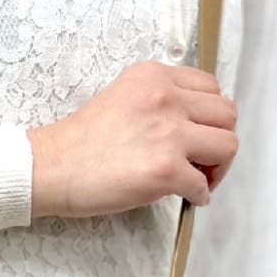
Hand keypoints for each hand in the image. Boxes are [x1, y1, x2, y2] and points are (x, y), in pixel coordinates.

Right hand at [26, 60, 238, 218]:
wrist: (49, 168)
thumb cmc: (79, 142)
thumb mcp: (122, 98)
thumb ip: (157, 101)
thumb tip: (191, 128)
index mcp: (154, 77)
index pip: (210, 88)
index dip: (210, 116)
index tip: (199, 136)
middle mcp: (166, 98)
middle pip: (227, 115)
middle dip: (219, 142)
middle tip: (203, 162)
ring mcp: (168, 134)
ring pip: (227, 146)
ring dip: (218, 168)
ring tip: (198, 180)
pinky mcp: (165, 169)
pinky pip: (203, 186)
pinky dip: (200, 196)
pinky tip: (186, 199)